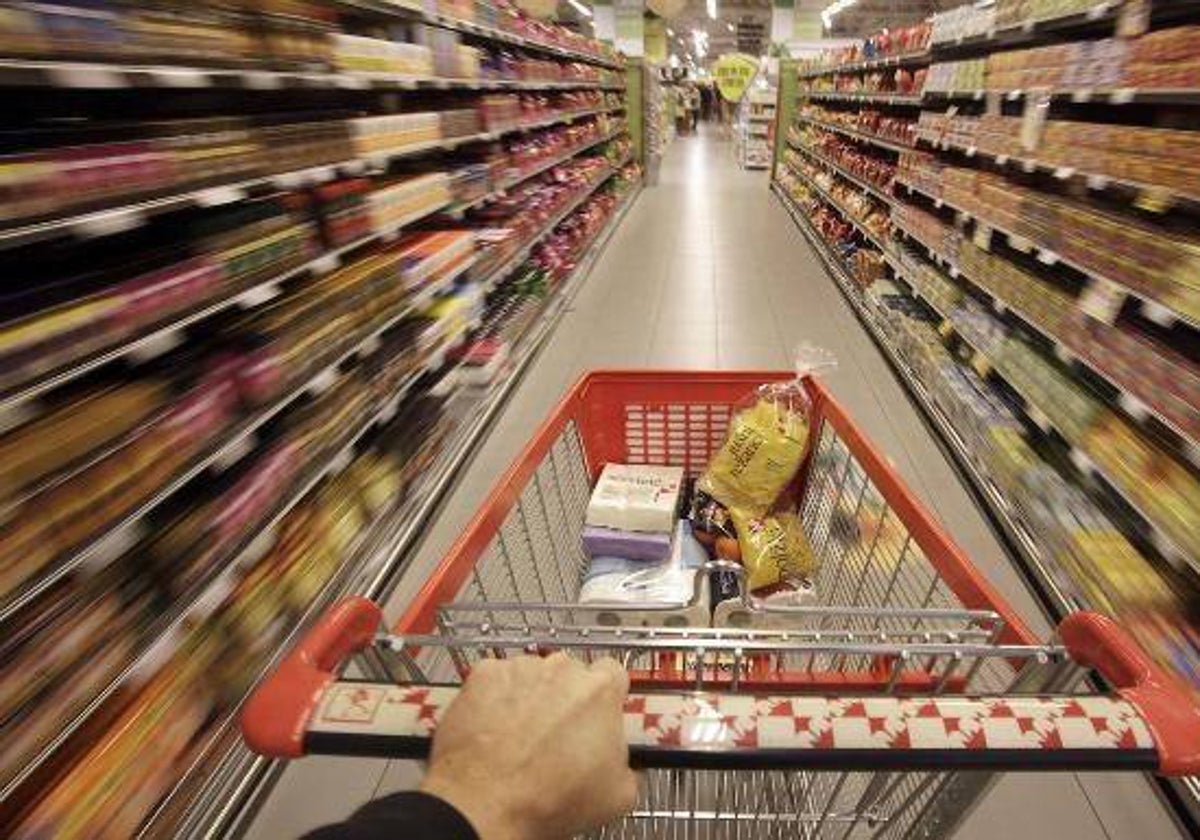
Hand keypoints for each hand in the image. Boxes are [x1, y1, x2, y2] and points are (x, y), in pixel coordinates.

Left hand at [421, 653, 637, 839]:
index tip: (598, 714)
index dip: (606, 696)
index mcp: (600, 690)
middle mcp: (561, 669)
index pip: (613, 674)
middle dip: (566, 699)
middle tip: (557, 736)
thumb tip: (623, 764)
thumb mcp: (618, 795)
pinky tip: (494, 729)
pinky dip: (495, 698)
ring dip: (530, 698)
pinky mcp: (484, 674)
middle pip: (570, 674)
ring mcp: (520, 669)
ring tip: (520, 738)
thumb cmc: (547, 800)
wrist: (487, 805)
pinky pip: (496, 680)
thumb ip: (629, 764)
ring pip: (532, 675)